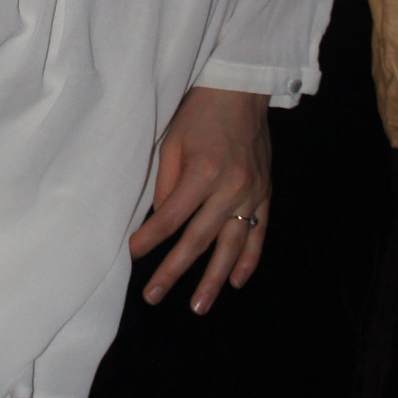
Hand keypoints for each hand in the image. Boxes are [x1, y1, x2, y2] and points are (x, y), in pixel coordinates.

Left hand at [129, 86, 271, 314]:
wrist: (241, 91)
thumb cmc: (199, 114)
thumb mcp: (172, 143)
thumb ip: (166, 184)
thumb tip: (158, 220)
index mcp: (203, 173)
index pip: (171, 217)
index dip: (150, 239)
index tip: (132, 255)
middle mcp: (230, 187)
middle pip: (198, 239)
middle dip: (175, 270)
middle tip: (154, 295)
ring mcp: (252, 193)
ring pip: (232, 246)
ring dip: (214, 279)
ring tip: (198, 306)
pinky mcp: (266, 193)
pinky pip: (259, 233)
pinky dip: (249, 260)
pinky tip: (236, 281)